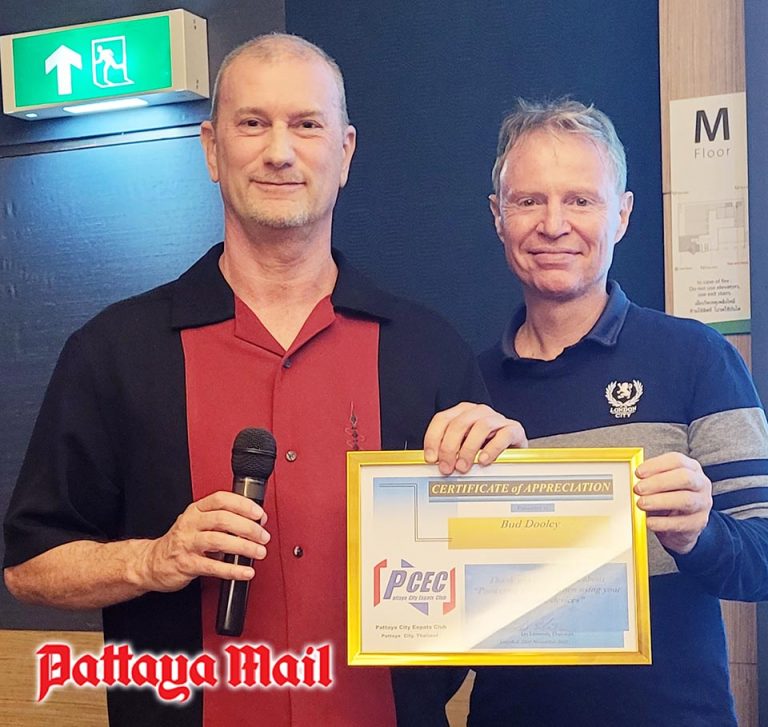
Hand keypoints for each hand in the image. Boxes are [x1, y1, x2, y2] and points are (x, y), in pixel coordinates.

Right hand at [138, 491, 269, 591]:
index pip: (222, 499)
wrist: (151, 563)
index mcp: (197, 510)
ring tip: (259, 552)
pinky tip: (246, 572)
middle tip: (263, 536)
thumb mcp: (198, 523)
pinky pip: (213, 567)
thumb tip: (254, 522)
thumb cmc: (182, 541)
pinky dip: (232, 570)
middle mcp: (191, 524)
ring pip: (219, 540)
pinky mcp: (187, 564)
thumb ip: (222, 520)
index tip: (259, 514)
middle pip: (223, 519)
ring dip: (244, 546)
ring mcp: (187, 543)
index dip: (243, 505)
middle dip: (248, 528)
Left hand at [423, 402, 526, 474]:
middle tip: (447, 467)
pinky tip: (484, 461)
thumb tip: (434, 463)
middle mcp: (478, 412)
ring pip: (480, 427)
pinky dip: (492, 449)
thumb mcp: (463, 446)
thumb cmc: (484, 447)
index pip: (442, 419)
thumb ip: (449, 450)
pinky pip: (504, 435)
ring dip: (469, 449)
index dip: (433, 439)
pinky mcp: (514, 429)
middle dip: (449, 448)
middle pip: (459, 424)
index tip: (431, 458)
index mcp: (462, 412)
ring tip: (463, 467)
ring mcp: (497, 419)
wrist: (513, 449)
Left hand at [634, 453, 711, 553]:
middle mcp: (701, 483)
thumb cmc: (669, 497)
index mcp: (691, 468)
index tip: (638, 472)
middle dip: (658, 483)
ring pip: (685, 500)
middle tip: (638, 489)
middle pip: (684, 478)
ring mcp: (702, 504)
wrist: (682, 524)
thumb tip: (632, 480)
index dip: (656, 465)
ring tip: (641, 504)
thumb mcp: (661, 484)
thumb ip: (650, 479)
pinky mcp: (699, 523)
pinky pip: (681, 523)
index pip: (677, 461)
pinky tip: (649, 521)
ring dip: (659, 501)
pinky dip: (662, 522)